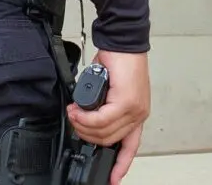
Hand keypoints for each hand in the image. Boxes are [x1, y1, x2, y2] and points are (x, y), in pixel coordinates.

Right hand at [67, 51, 150, 184]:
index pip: (130, 147)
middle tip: (73, 120)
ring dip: (82, 124)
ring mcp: (134, 109)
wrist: (122, 41)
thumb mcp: (112, 90)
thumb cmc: (118, 61)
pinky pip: (102, 119)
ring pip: (103, 131)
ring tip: (72, 113)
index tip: (111, 179)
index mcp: (137, 114)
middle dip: (85, 134)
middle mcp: (138, 114)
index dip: (120, 165)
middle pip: (108, 140)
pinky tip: (76, 110)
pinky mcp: (126, 101)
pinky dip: (85, 117)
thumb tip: (87, 119)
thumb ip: (104, 108)